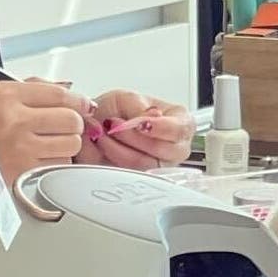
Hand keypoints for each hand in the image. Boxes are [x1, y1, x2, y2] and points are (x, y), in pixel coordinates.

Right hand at [0, 81, 91, 206]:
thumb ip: (31, 91)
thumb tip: (70, 93)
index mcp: (5, 96)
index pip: (58, 94)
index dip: (77, 101)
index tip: (83, 106)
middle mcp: (14, 120)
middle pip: (70, 119)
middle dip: (71, 126)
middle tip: (62, 130)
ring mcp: (20, 149)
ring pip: (70, 144)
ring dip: (64, 148)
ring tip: (46, 148)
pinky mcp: (24, 174)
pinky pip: (58, 167)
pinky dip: (54, 166)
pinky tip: (38, 163)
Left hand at [75, 90, 193, 169]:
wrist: (96, 124)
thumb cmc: (118, 110)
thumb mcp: (128, 98)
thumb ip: (140, 107)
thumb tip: (152, 116)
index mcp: (181, 123)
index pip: (179, 130)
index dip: (160, 127)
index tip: (139, 123)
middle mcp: (176, 147)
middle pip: (162, 149)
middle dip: (133, 137)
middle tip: (113, 125)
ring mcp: (161, 166)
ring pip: (143, 163)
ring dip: (118, 147)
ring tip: (104, 133)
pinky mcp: (142, 178)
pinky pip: (129, 173)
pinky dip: (113, 158)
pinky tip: (103, 145)